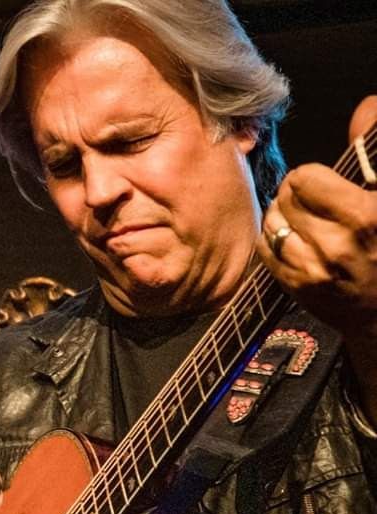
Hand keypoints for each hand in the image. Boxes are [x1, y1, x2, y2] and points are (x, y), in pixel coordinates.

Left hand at [259, 95, 376, 404]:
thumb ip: (371, 149)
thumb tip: (365, 106)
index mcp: (367, 217)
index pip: (305, 177)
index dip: (312, 177)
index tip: (325, 185)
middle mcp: (338, 245)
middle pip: (285, 197)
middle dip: (297, 196)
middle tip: (317, 205)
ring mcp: (314, 270)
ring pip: (273, 222)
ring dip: (285, 217)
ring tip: (309, 224)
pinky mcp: (297, 288)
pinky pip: (266, 248)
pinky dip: (276, 241)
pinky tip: (299, 243)